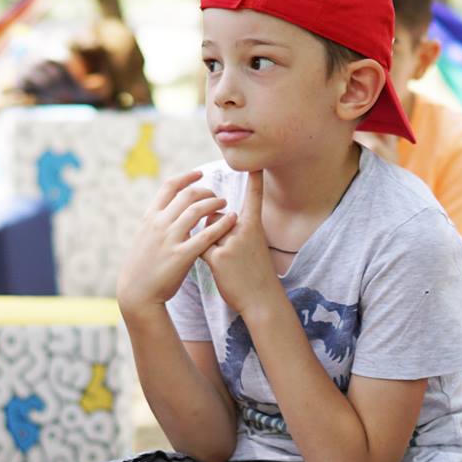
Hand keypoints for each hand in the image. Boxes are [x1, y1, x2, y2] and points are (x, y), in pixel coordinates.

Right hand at [115, 170, 232, 314]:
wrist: (136, 293)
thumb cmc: (142, 267)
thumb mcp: (144, 239)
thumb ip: (157, 224)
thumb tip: (167, 212)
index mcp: (150, 217)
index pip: (169, 187)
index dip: (187, 177)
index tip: (200, 173)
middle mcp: (159, 224)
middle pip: (187, 195)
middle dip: (206, 191)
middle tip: (217, 195)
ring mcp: (170, 239)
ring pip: (197, 210)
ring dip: (214, 203)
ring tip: (225, 204)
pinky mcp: (182, 255)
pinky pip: (206, 235)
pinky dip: (221, 224)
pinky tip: (232, 220)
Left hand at [201, 172, 280, 315]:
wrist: (261, 299)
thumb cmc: (254, 272)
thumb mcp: (250, 244)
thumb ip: (231, 227)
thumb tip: (210, 217)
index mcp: (254, 225)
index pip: (254, 197)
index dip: (254, 179)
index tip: (255, 162)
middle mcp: (244, 230)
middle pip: (216, 217)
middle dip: (214, 232)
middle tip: (235, 255)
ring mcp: (231, 243)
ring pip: (207, 232)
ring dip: (209, 245)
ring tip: (230, 264)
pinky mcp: (220, 257)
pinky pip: (201, 247)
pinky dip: (204, 256)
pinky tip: (221, 269)